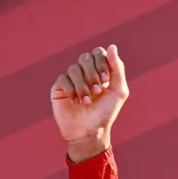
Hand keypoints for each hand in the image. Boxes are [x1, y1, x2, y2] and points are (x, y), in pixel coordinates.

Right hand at [50, 45, 129, 161]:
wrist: (90, 132)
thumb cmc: (106, 112)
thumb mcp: (118, 91)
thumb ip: (117, 69)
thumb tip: (112, 46)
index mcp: (100, 71)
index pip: (98, 53)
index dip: (102, 63)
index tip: (106, 80)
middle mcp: (85, 72)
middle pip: (85, 58)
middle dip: (93, 74)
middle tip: (98, 91)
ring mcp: (71, 79)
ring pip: (74, 69)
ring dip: (83, 86)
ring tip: (87, 101)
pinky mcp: (59, 87)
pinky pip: (63, 79)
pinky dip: (72, 90)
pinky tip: (76, 102)